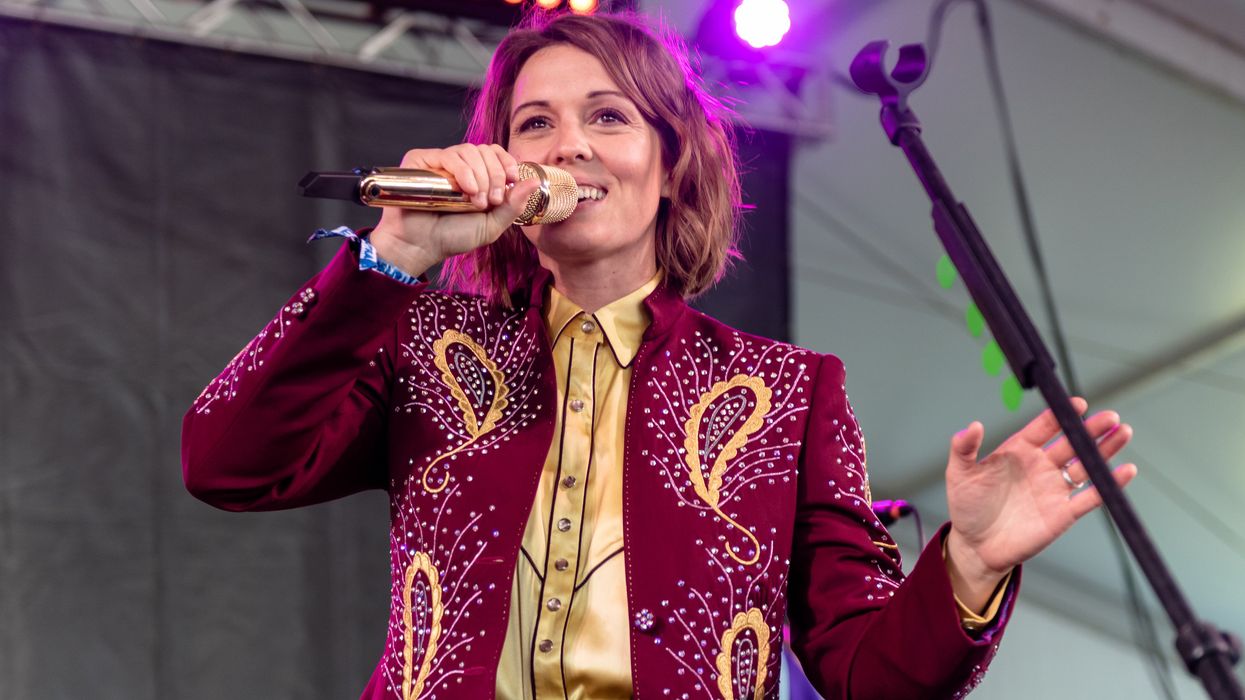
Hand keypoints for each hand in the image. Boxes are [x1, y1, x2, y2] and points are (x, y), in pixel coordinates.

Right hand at [368, 144, 540, 276]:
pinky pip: (448, 155)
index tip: (513, 178)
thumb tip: (535, 182)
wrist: (421, 246)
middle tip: (492, 200)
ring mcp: (439, 162)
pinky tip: (466, 190)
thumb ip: (513, 205)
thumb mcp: (492, 225)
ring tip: (477, 201)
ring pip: (469, 151)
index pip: (495, 153)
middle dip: (496, 175)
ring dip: (480, 176)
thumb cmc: (452, 237)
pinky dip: (463, 171)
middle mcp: (458, 166)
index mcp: (476, 176)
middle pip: (485, 150)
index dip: (507, 162)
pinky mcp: (421, 161)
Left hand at [943, 398, 1137, 608]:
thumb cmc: (967, 506)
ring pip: (1085, 465)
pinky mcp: (1063, 513)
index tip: (1077, 403)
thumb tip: (972, 425)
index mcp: (1019, 450)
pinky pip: (1090, 496)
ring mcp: (1054, 488)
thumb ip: (964, 448)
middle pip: (1071, 442)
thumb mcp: (960, 474)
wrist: (975, 546)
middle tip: (1110, 417)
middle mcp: (1041, 466)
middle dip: (1091, 429)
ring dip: (1105, 450)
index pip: (1044, 427)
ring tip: (1123, 432)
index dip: (1060, 415)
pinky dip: (1109, 484)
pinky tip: (1126, 471)